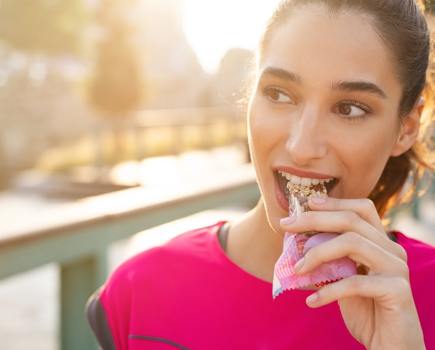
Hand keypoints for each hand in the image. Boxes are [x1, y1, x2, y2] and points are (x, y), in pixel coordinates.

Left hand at [280, 197, 425, 349]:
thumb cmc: (365, 309)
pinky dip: (328, 291)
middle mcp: (392, 250)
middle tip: (286, 226)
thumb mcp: (343, 278)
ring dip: (317, 253)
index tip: (307, 203)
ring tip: (297, 269)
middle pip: (351, 221)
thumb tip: (297, 242)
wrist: (390, 345)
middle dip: (314, 220)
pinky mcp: (397, 291)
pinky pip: (355, 283)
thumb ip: (330, 260)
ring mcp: (397, 269)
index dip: (335, 202)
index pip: (362, 209)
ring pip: (352, 243)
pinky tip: (312, 301)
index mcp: (381, 243)